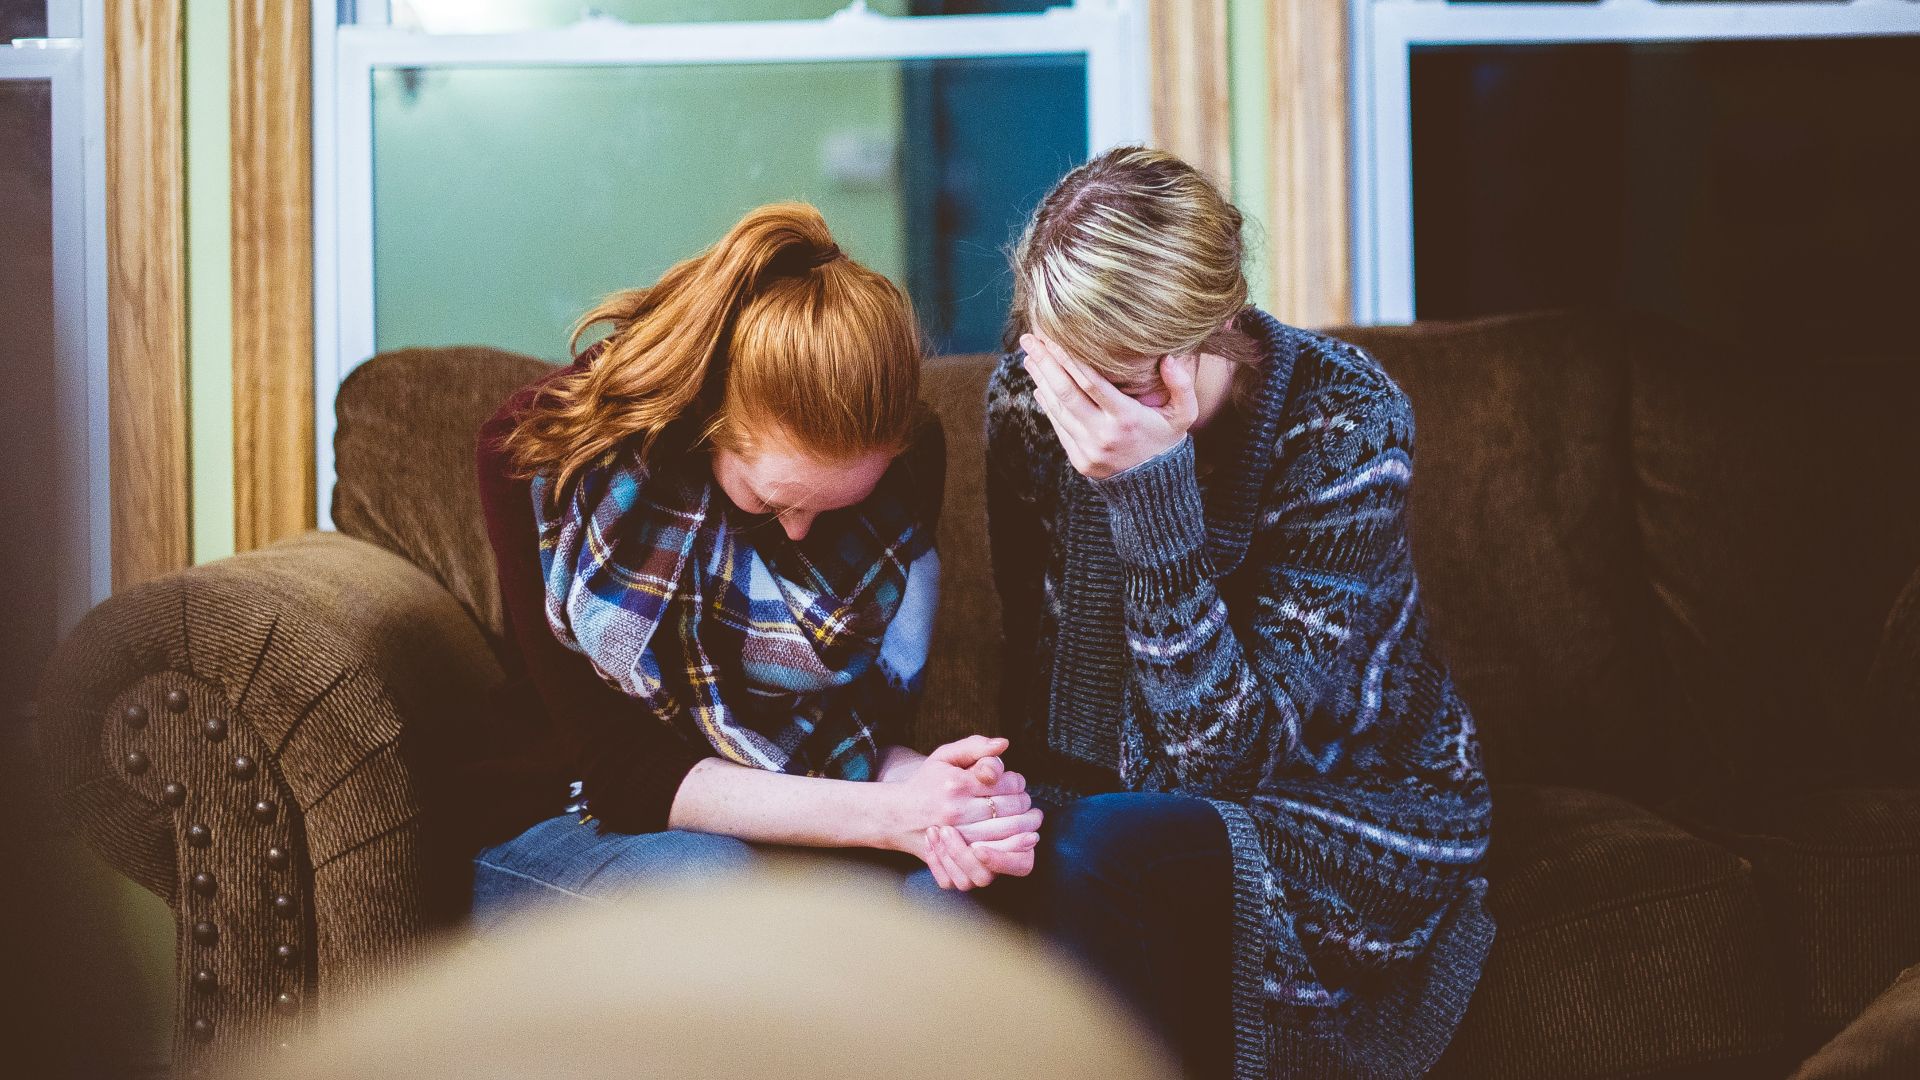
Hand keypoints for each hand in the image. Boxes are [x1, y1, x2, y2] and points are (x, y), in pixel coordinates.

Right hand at [881, 736, 1038, 888]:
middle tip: (1029, 805)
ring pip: (1003, 834)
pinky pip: (989, 857)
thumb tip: (1004, 744)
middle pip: (1008, 809)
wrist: (897, 815)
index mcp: (957, 784)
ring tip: (1031, 822)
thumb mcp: (946, 756)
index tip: (1018, 784)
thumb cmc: (927, 782)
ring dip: (1023, 828)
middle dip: (1025, 806)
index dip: (1018, 783)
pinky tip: (1017, 842)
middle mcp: (955, 810)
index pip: (1005, 784)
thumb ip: (975, 746)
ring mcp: (955, 835)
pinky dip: (1009, 850)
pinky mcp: (953, 854)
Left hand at [1020, 333, 1198, 479]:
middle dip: (1045, 363)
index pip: (1091, 383)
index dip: (1070, 359)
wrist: (1155, 488)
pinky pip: (1059, 426)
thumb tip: (1169, 358)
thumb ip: (1182, 386)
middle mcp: (1103, 434)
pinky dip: (1047, 404)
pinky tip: (1040, 384)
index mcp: (1127, 419)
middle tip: (1030, 340)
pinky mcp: (1079, 460)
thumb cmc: (1167, 441)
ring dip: (1041, 380)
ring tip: (1030, 357)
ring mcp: (1088, 449)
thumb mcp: (1184, 415)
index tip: (1054, 337)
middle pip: (1066, 392)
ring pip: (1058, 408)